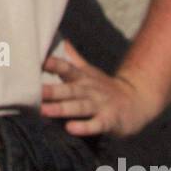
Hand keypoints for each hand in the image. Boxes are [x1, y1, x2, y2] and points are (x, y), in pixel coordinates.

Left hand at [40, 39, 161, 139]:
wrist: (138, 101)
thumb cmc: (105, 88)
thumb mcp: (89, 72)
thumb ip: (73, 59)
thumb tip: (60, 41)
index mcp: (83, 78)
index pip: (66, 68)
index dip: (52, 64)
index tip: (35, 60)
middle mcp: (90, 89)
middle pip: (69, 89)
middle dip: (51, 90)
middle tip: (32, 91)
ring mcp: (100, 105)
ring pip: (79, 106)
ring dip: (62, 108)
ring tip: (44, 111)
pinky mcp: (109, 120)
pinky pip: (96, 124)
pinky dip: (84, 127)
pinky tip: (71, 128)